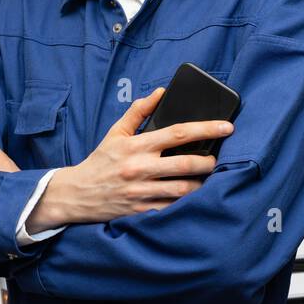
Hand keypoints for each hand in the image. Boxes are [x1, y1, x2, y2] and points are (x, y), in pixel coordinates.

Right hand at [31, 87, 232, 225]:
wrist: (76, 194)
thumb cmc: (101, 161)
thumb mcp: (116, 133)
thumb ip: (138, 111)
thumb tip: (161, 92)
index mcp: (136, 146)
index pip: (177, 133)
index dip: (206, 129)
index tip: (227, 127)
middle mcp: (140, 168)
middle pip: (185, 164)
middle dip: (208, 161)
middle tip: (215, 160)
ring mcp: (141, 191)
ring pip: (182, 188)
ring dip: (200, 183)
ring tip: (206, 178)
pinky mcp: (141, 211)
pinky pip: (172, 207)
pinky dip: (185, 202)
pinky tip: (192, 196)